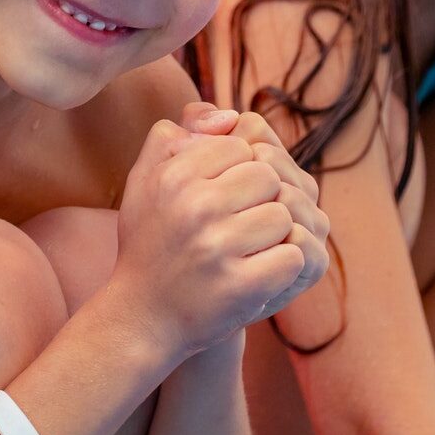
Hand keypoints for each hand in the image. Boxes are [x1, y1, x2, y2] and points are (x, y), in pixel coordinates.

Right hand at [110, 110, 306, 359]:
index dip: (240, 170)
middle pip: (268, 177)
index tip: (222, 198)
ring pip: (284, 215)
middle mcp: (194, 208)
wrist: (140, 318)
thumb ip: (176, 135)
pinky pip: (293, 256)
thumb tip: (229, 116)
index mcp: (174, 176)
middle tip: (239, 225)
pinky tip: (257, 273)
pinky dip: (283, 266)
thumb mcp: (146, 180)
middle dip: (261, 200)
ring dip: (274, 235)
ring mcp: (218, 249)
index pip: (240, 146)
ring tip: (247, 250)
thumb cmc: (149, 242)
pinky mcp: (241, 286)